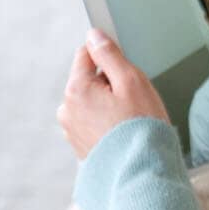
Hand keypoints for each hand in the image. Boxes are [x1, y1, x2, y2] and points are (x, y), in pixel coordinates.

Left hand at [59, 29, 169, 159]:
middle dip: (110, 85)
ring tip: (129, 121)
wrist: (141, 174)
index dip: (109, 58)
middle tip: (133, 102)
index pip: (86, 54)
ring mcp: (72, 130)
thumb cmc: (140, 128)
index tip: (125, 71)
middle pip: (89, 79)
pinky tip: (123, 134)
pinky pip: (94, 123)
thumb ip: (109, 55)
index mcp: (76, 89)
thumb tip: (94, 35)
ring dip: (109, 105)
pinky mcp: (80, 146)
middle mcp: (67, 109)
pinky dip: (107, 124)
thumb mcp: (131, 81)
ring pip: (92, 102)